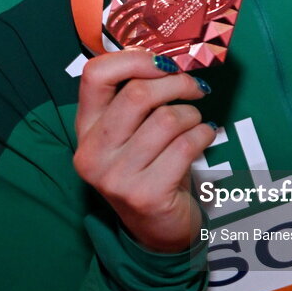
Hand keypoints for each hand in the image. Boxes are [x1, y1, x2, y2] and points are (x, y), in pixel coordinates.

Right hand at [74, 50, 215, 252]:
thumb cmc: (149, 169)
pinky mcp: (146, 195)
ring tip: (196, 122)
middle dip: (177, 84)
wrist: (157, 231)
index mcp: (85, 129)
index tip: (164, 63)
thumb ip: (137, 98)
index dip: (134, 59)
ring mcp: (116, 178)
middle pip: (138, 94)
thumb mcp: (130, 133)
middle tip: (195, 88)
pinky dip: (204, 134)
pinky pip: (185, 146)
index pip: (95, 75)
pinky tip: (205, 137)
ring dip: (193, 115)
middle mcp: (92, 153)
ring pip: (167, 119)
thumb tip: (171, 59)